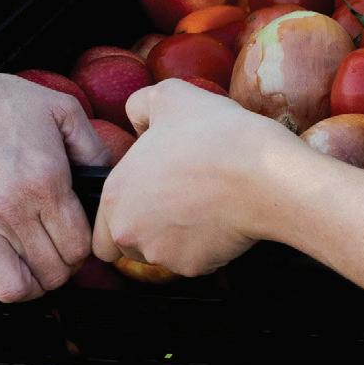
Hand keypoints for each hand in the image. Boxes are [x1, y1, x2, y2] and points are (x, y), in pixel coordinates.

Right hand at [0, 62, 107, 302]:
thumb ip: (92, 144)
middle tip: (56, 253)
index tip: (76, 240)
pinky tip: (2, 264)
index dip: (84, 250)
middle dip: (62, 269)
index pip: (79, 246)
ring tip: (31, 268)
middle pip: (53, 272)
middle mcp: (15, 210)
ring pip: (16, 289)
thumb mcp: (60, 108)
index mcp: (46, 182)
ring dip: (30, 286)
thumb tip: (107, 174)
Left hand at [91, 80, 299, 278]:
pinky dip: (205, 245)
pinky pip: (193, 261)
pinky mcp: (195, 267)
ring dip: (175, 236)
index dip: (123, 210)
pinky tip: (220, 216)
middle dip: (147, 227)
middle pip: (128, 244)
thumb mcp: (170, 96)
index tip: (148, 195)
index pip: (100, 226)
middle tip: (177, 198)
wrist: (263, 174)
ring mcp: (162, 254)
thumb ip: (140, 105)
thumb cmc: (215, 135)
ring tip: (203, 201)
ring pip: (160, 253)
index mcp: (115, 195)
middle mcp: (130, 232)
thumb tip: (138, 118)